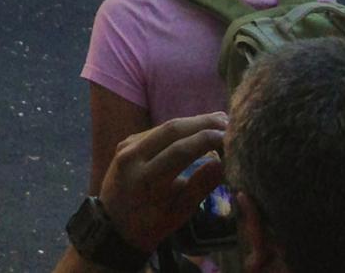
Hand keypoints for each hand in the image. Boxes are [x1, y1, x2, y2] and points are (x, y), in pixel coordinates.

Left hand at [95, 114, 229, 255]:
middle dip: (202, 122)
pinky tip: (197, 127)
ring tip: (219, 121)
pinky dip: (179, 128)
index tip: (230, 136)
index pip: (180, 151)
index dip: (206, 139)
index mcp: (146, 179)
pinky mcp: (126, 142)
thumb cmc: (151, 224)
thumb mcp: (180, 212)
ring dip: (192, 122)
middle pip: (171, 130)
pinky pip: (156, 131)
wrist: (113, 223)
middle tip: (228, 121)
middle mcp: (132, 157)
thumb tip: (222, 162)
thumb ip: (200, 187)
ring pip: (163, 127)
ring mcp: (126, 146)